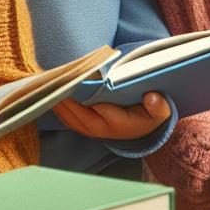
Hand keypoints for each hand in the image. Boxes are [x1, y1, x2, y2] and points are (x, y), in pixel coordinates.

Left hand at [55, 92, 170, 141]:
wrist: (142, 130)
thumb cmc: (149, 115)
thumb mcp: (160, 112)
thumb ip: (158, 107)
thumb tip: (152, 97)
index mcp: (119, 125)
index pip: (99, 111)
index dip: (86, 98)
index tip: (76, 82)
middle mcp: (101, 129)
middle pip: (78, 115)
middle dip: (66, 99)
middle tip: (55, 80)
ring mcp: (89, 129)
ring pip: (69, 117)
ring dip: (58, 102)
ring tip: (49, 83)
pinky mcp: (82, 126)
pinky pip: (67, 117)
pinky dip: (58, 105)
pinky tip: (51, 91)